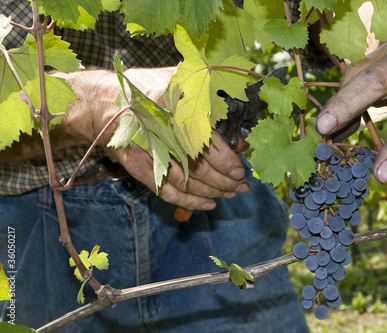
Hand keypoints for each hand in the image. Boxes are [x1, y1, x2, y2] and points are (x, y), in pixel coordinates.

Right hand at [56, 67, 248, 209]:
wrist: (102, 101)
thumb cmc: (146, 87)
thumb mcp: (177, 78)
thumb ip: (204, 91)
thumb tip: (236, 106)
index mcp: (173, 106)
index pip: (207, 142)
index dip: (227, 161)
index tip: (240, 171)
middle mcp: (160, 131)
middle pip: (200, 166)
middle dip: (225, 180)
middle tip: (241, 186)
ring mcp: (147, 152)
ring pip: (187, 182)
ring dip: (212, 191)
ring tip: (231, 193)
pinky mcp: (138, 167)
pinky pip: (167, 191)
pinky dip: (189, 201)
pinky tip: (208, 204)